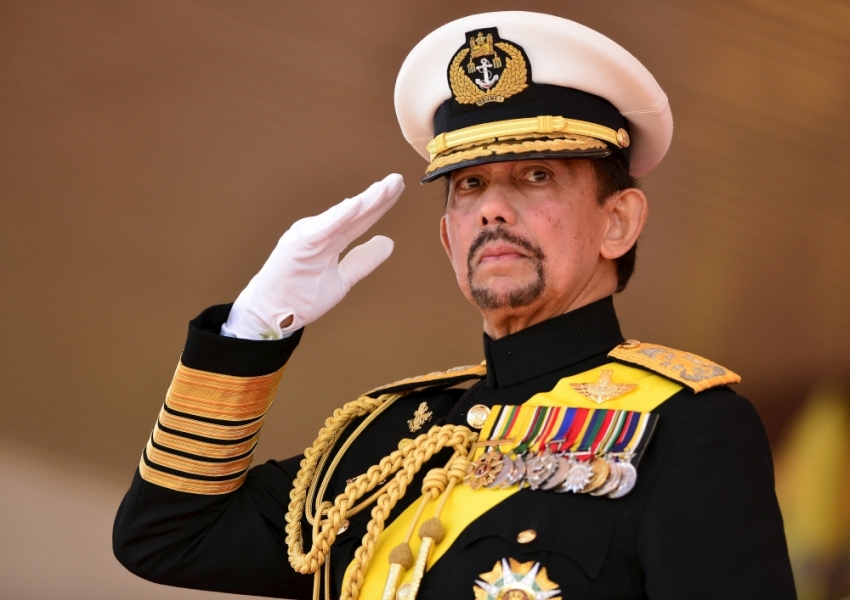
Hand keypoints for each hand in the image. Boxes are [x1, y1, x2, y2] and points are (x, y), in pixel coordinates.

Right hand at [222, 173, 403, 339]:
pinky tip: (356, 204)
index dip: (380, 205)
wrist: (273, 316)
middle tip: (397, 179)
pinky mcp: (297, 245)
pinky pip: (322, 229)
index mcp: (330, 240)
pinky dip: (338, 216)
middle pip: (355, 213)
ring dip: (363, 201)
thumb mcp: (342, 280)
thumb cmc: (301, 297)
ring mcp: (308, 237)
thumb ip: (363, 261)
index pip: (361, 220)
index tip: (398, 188)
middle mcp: (320, 233)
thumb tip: (388, 242)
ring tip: (384, 188)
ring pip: (341, 216)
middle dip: (377, 196)